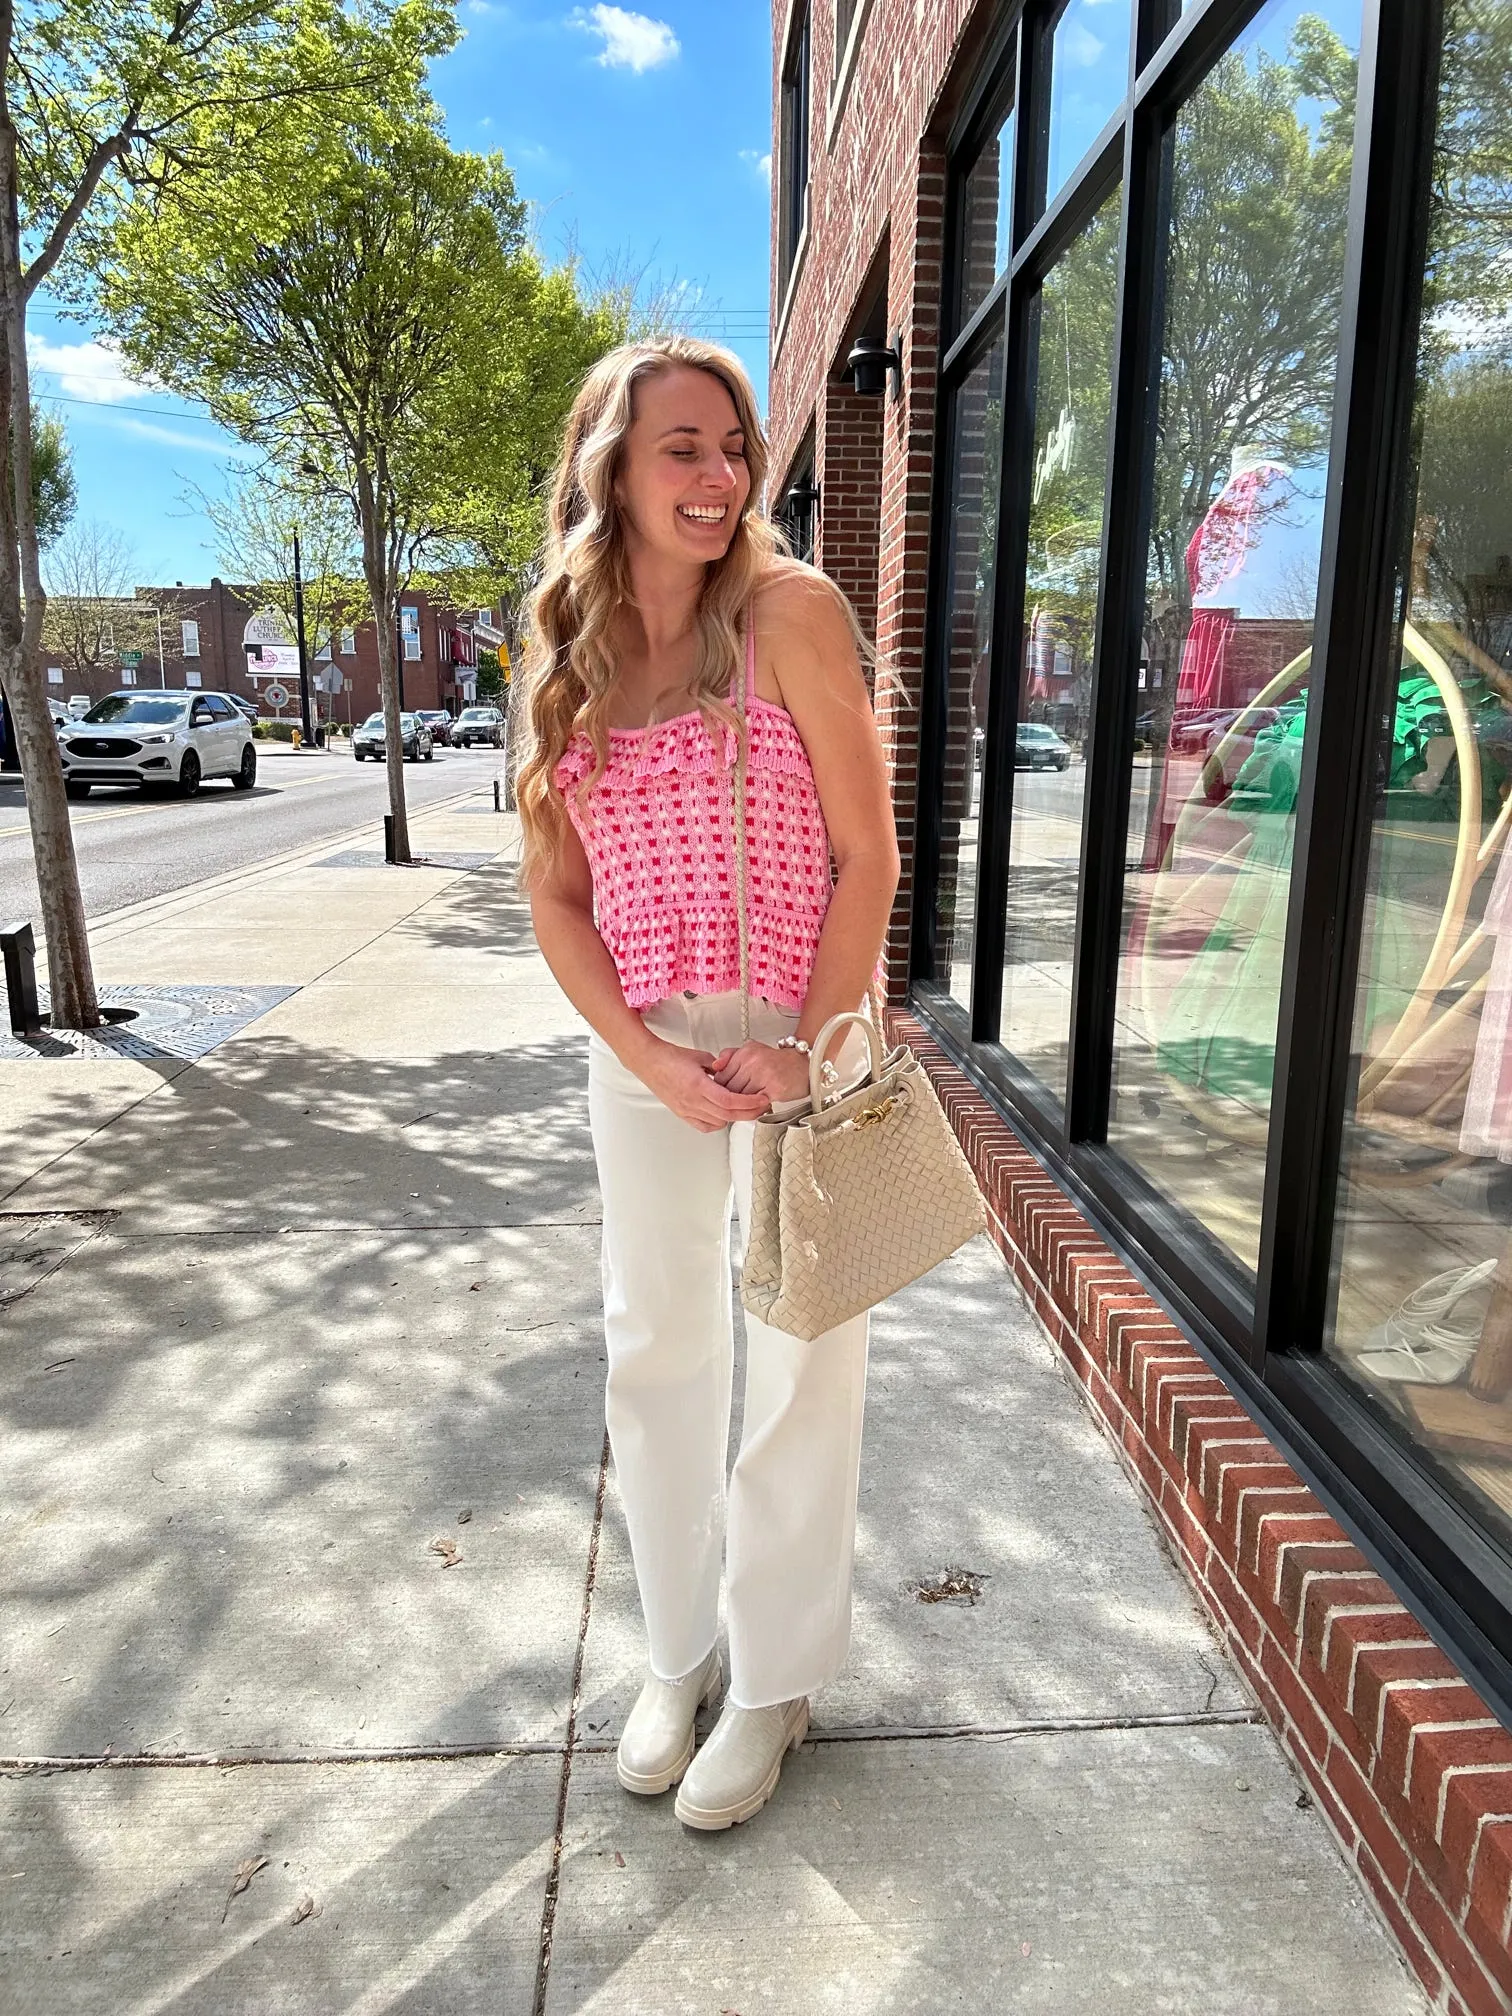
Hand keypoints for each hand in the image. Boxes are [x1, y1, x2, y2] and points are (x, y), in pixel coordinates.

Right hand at [635, 1037, 774, 1133]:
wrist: (648, 1062)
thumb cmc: (669, 1057)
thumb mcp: (700, 1056)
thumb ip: (718, 1066)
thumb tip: (730, 1072)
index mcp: (699, 1085)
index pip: (730, 1100)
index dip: (749, 1102)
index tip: (762, 1099)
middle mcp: (693, 1101)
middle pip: (728, 1115)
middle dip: (749, 1112)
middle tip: (761, 1107)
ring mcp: (687, 1109)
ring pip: (718, 1122)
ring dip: (734, 1117)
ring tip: (744, 1108)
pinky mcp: (682, 1113)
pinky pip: (704, 1126)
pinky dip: (718, 1123)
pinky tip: (723, 1115)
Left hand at [707, 1040, 811, 1105]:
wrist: (804, 1065)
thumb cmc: (778, 1061)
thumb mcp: (752, 1050)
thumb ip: (730, 1056)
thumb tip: (715, 1066)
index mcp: (746, 1052)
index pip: (722, 1076)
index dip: (722, 1088)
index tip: (725, 1092)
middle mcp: (753, 1062)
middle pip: (730, 1089)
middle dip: (731, 1098)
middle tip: (735, 1102)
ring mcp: (764, 1075)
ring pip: (741, 1097)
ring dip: (742, 1103)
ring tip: (746, 1104)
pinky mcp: (774, 1089)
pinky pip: (756, 1103)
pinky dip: (755, 1107)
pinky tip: (757, 1105)